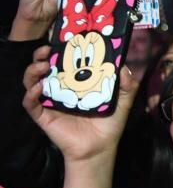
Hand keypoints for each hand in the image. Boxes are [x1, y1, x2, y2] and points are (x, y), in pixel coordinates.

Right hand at [22, 46, 137, 163]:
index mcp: (77, 81)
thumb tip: (123, 66)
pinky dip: (30, 94)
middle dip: (41, 55)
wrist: (100, 148)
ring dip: (33, 71)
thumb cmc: (110, 122)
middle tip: (46, 49)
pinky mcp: (43, 115)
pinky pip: (30, 104)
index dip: (60, 49)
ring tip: (42, 66)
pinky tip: (39, 88)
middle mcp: (60, 88)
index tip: (63, 39)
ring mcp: (50, 101)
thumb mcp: (124, 100)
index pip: (64, 61)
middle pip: (44, 67)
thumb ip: (126, 83)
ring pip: (32, 81)